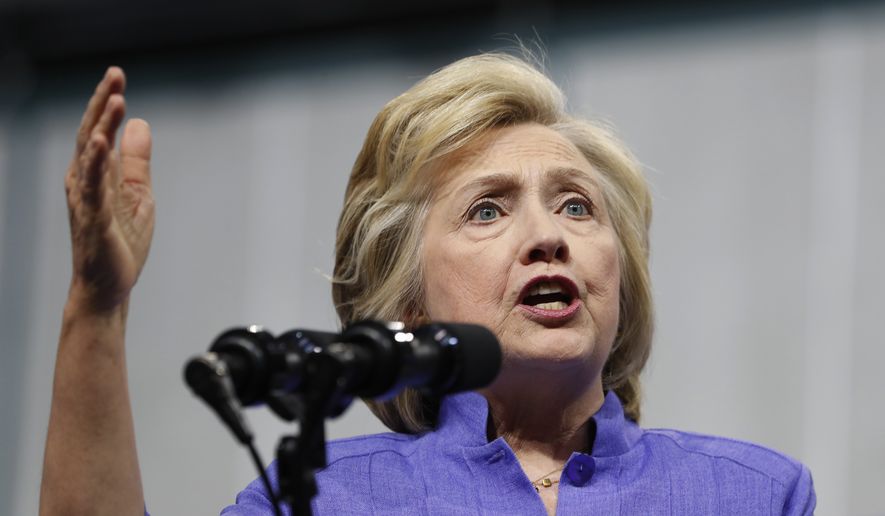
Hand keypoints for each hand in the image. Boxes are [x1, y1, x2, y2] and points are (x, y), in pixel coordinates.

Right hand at [65, 67, 153, 313]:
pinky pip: (94, 189)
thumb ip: (136, 161)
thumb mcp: (138, 193)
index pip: (100, 131)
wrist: (109, 285)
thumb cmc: (120, 241)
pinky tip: (103, 144)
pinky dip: (98, 165)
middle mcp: (85, 183)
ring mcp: (87, 201)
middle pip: (92, 135)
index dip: (108, 103)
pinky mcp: (95, 221)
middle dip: (103, 104)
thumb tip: (140, 123)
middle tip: (115, 75)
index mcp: (95, 175)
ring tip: (115, 100)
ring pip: (91, 157)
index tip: (118, 77)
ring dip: (103, 127)